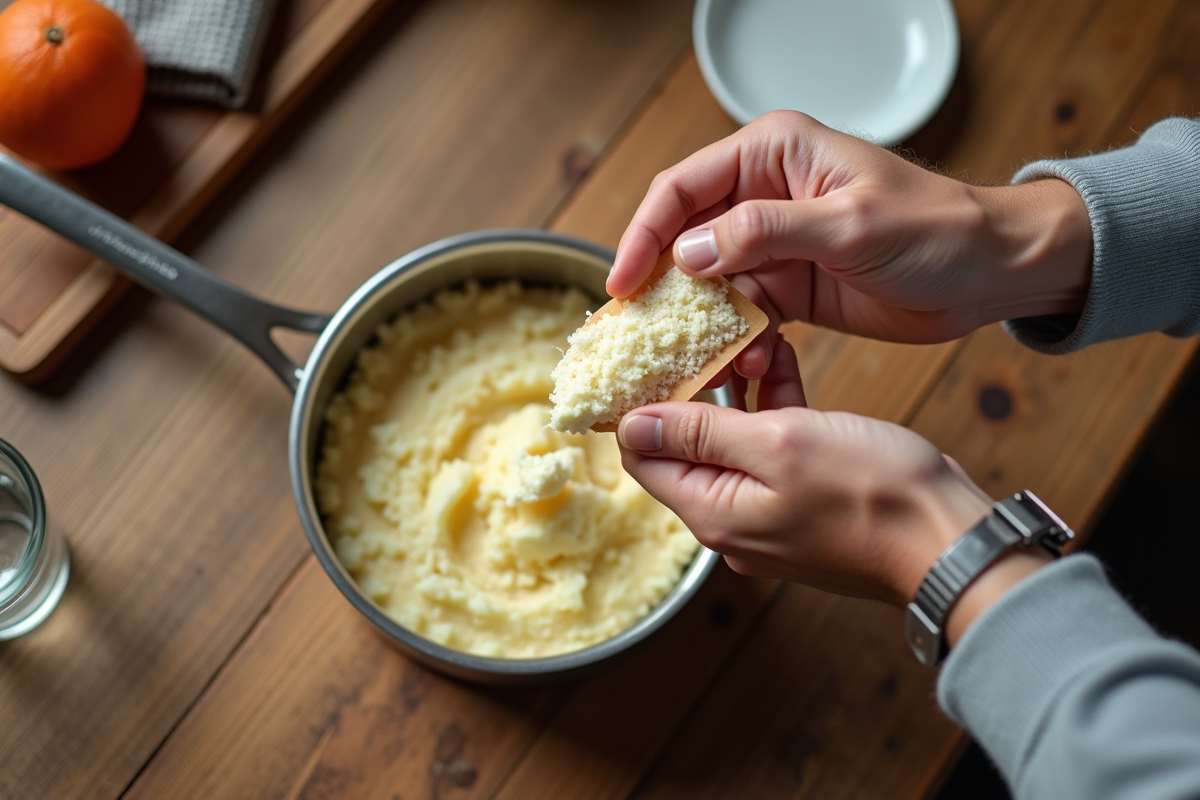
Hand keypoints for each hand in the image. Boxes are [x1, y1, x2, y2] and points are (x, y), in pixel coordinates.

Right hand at [609, 111, 1091, 359]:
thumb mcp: (849, 225)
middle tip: (636, 334)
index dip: (644, 235)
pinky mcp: (790, 287)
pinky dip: (735, 343)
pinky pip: (742, 316)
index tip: (621, 284)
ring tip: (689, 362)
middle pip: (684, 238)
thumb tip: (688, 252)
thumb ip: (765, 232)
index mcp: (773, 154)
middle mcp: (764, 195)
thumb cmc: (937, 229)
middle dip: (659, 287)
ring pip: (709, 285)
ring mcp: (775, 244)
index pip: (683, 188)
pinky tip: (740, 367)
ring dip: (697, 324)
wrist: (991, 273)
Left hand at [617, 339, 994, 606]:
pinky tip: (780, 362)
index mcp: (713, 514)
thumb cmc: (874, 495)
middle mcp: (733, 521)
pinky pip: (772, 450)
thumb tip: (631, 425)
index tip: (646, 358)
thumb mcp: (778, 444)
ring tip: (747, 338)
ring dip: (737, 392)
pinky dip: (774, 408)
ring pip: (732, 443)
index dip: (638, 406)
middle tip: (700, 337)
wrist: (952, 540)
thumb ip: (701, 432)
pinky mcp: (804, 501)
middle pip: (685, 449)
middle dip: (692, 390)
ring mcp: (770, 514)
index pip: (643, 458)